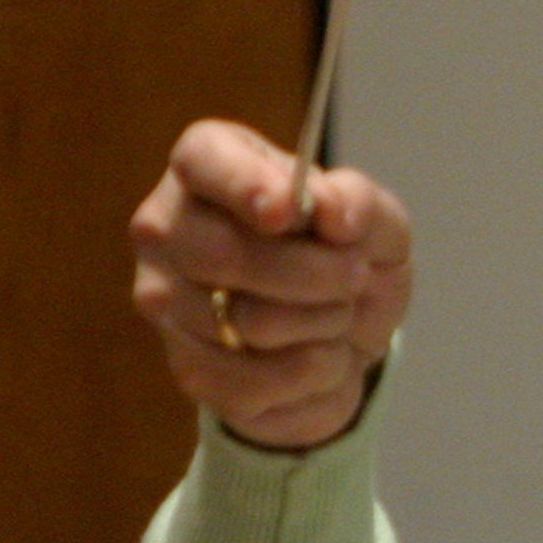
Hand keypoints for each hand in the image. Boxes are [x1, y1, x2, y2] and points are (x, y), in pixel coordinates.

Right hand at [129, 119, 413, 450]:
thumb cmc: (349, 254)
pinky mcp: (186, 367)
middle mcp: (167, 227)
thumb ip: (359, 202)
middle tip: (356, 276)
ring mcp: (165, 300)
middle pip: (225, 254)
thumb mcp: (376, 219)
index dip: (244, 184)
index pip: (203, 160)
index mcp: (209, 166)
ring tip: (337, 315)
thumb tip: (331, 212)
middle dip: (316, 274)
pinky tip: (319, 355)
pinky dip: (311, 374)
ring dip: (322, 325)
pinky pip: (252, 382)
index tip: (288, 211)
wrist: (348, 331)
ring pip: (246, 323)